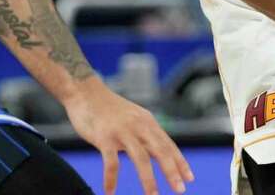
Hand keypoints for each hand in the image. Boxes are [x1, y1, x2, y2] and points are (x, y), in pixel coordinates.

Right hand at [64, 79, 193, 194]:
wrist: (85, 91)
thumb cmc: (109, 108)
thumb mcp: (134, 117)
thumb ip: (145, 132)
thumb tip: (159, 151)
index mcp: (147, 122)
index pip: (168, 144)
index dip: (180, 162)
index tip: (190, 178)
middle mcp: (138, 126)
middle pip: (160, 151)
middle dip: (172, 171)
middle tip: (180, 190)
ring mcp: (122, 131)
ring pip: (140, 158)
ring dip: (148, 180)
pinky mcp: (104, 137)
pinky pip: (110, 162)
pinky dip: (111, 179)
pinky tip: (110, 193)